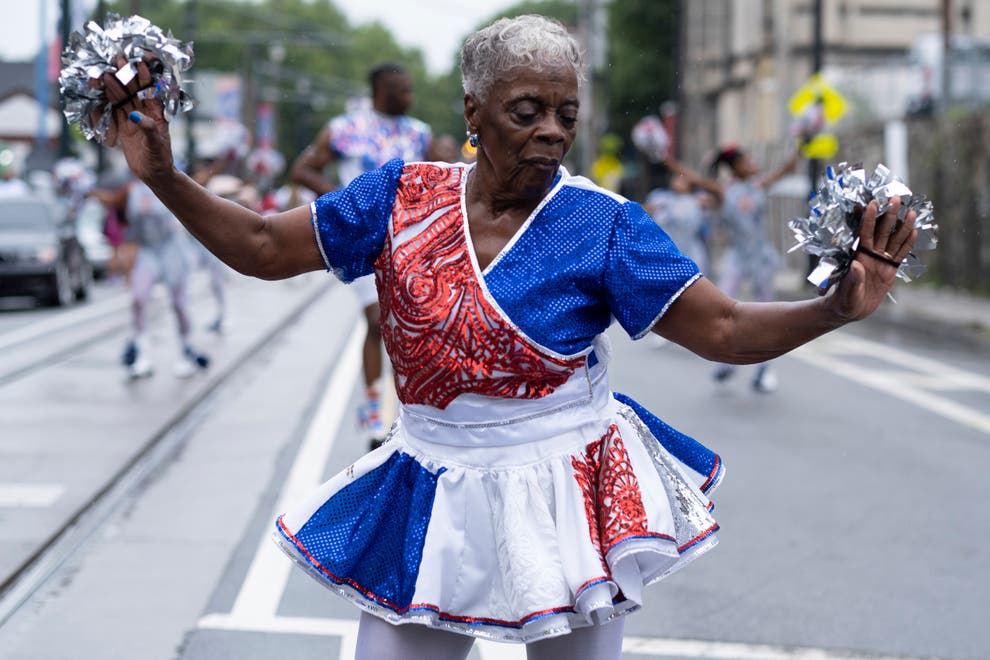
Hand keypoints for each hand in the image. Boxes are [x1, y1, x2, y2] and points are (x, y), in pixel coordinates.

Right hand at [99, 54, 176, 182]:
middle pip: (134, 90)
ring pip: (121, 98)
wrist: (154, 174)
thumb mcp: (156, 143)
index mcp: (157, 112)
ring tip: (103, 73)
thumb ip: (147, 128)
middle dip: (125, 75)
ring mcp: (133, 118)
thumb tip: (134, 115)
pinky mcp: (123, 126)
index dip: (144, 75)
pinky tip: (98, 91)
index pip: (150, 90)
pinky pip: (113, 111)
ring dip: (113, 86)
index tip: (136, 60)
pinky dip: (106, 102)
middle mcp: (145, 112)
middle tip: (116, 60)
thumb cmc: (160, 159)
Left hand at [824, 197, 917, 321]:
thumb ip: (853, 279)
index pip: (864, 233)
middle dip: (888, 215)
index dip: (868, 219)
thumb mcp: (848, 292)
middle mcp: (870, 254)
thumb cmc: (844, 301)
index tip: (872, 203)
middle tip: (895, 198)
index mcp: (858, 256)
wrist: (851, 310)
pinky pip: (900, 254)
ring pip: (894, 240)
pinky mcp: (890, 269)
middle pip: (882, 231)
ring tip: (911, 211)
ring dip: (902, 226)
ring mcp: (881, 260)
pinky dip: (907, 243)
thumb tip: (856, 265)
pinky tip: (914, 231)